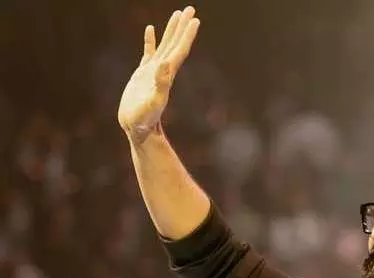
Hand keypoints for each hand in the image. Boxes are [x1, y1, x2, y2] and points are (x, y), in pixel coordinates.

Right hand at [117, 6, 199, 140]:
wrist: (136, 128)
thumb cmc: (145, 119)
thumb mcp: (153, 102)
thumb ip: (160, 84)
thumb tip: (165, 65)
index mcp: (167, 74)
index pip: (180, 50)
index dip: (187, 35)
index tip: (194, 20)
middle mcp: (163, 70)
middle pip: (175, 43)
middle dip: (182, 27)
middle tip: (190, 9)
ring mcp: (153, 71)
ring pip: (164, 45)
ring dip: (171, 30)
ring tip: (176, 14)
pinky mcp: (142, 74)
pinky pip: (148, 52)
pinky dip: (150, 40)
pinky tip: (150, 29)